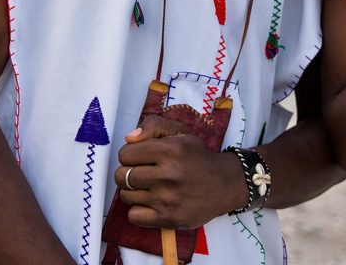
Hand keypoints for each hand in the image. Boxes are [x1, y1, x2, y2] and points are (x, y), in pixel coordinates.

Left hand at [114, 115, 246, 228]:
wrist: (223, 184)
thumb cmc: (197, 156)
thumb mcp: (181, 133)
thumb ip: (154, 126)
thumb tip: (129, 138)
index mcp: (171, 149)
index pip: (125, 153)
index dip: (130, 154)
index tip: (140, 156)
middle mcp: (168, 174)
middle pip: (121, 176)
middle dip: (127, 172)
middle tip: (142, 172)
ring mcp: (167, 199)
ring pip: (126, 196)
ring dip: (133, 191)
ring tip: (148, 186)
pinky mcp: (168, 218)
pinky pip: (134, 216)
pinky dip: (139, 209)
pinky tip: (151, 202)